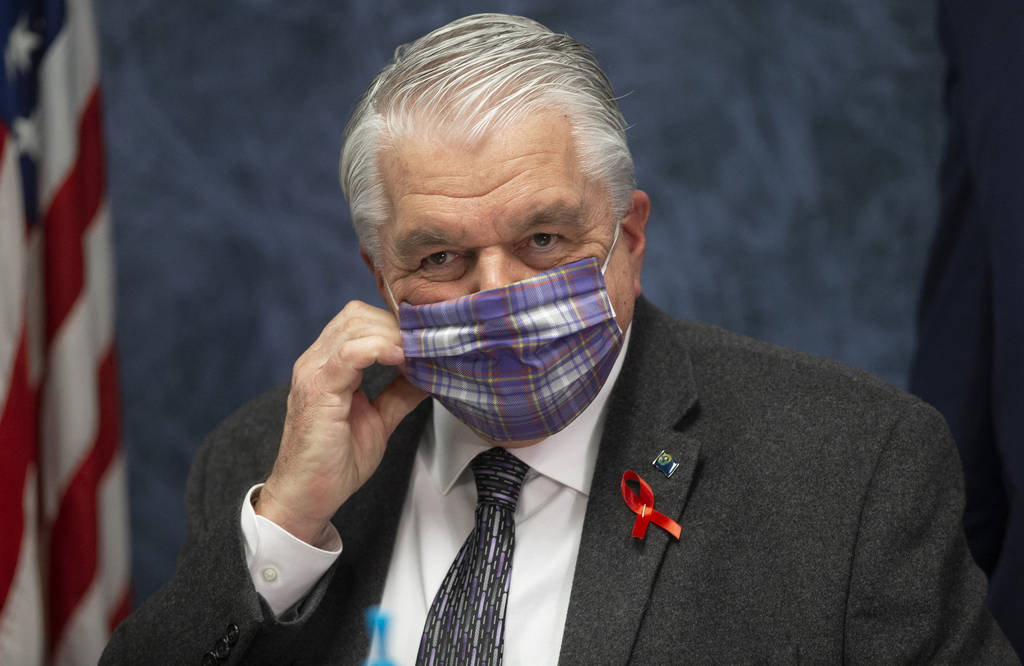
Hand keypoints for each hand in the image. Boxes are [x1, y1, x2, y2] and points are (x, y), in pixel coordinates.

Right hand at [255, 300, 426, 543]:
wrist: (307, 496)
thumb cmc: (334, 463)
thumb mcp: (379, 420)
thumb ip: (399, 394)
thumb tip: (429, 374)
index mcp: (328, 365)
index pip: (360, 320)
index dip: (394, 324)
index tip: (425, 341)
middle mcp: (316, 361)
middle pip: (359, 315)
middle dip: (397, 326)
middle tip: (426, 346)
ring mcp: (313, 372)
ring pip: (355, 325)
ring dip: (393, 335)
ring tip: (418, 355)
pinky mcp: (317, 388)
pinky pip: (349, 352)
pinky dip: (380, 348)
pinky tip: (401, 359)